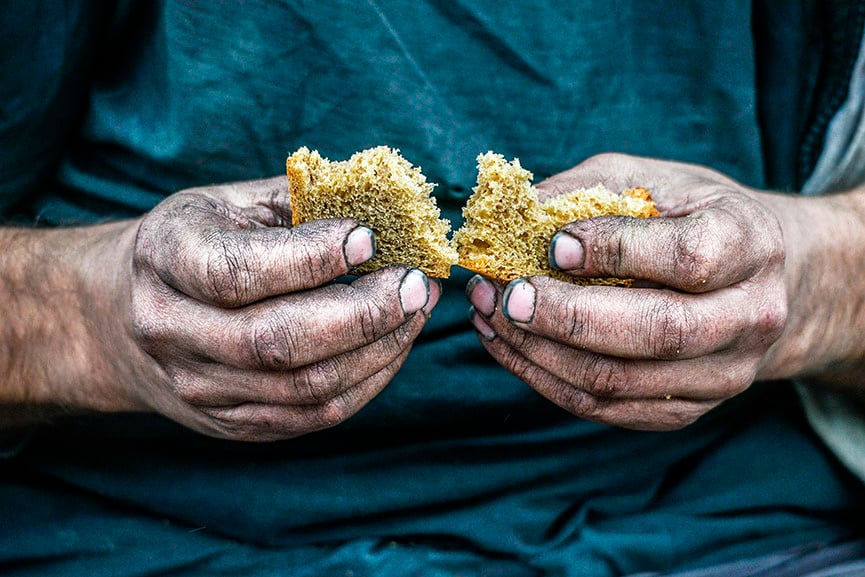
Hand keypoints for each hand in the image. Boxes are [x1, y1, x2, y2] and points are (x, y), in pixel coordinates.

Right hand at [129, 177, 437, 440]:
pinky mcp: (230, 423)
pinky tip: (392, 345)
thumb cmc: (195, 242)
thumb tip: (387, 206)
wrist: (119, 315)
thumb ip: (301, 200)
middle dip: (366, 314)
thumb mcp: (229, 202)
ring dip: (379, 350)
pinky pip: (313, 417)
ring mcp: (199, 386)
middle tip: (417, 284)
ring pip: (305, 388)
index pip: (240, 271)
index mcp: (167, 256)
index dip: (313, 257)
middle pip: (277, 342)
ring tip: (416, 311)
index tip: (370, 237)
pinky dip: (367, 382)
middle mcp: (171, 329)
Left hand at [467, 153, 788, 430]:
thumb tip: (516, 212)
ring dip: (540, 353)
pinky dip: (547, 379)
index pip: (686, 258)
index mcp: (748, 243)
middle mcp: (750, 316)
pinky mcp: (688, 408)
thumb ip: (587, 191)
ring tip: (490, 316)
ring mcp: (723, 373)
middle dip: (567, 317)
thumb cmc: (689, 216)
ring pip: (620, 381)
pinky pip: (607, 408)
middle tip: (505, 295)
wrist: (757, 279)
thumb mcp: (649, 179)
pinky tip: (511, 346)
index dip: (615, 252)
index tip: (553, 245)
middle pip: (656, 332)